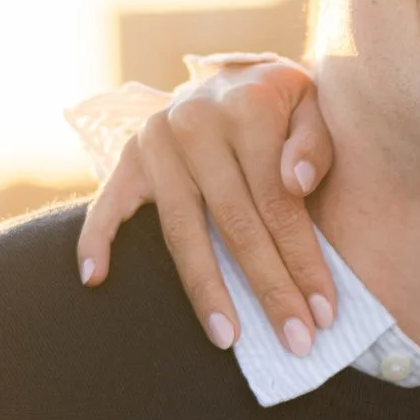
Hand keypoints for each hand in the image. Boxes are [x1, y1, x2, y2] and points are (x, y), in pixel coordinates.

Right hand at [75, 58, 337, 351]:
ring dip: (207, 291)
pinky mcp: (128, 157)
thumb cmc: (282, 105)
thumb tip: (298, 180)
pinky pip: (106, 205)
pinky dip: (96, 241)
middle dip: (269, 288)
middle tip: (295, 342)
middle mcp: (196, 123)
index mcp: (247, 108)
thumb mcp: (311, 105)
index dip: (303, 261)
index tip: (323, 312)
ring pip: (183, 231)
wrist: (234, 77)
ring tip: (228, 339)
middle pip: (235, 225)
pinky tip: (95, 281)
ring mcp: (155, 142)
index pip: (278, 203)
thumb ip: (315, 142)